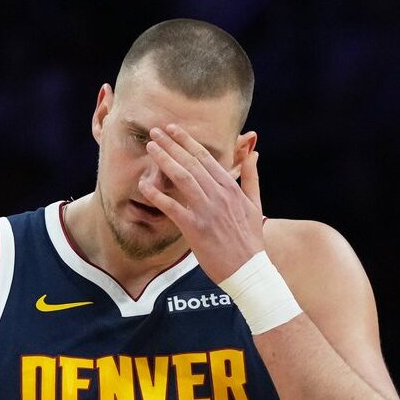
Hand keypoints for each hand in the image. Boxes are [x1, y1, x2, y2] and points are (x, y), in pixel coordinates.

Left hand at [138, 123, 263, 282]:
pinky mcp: (195, 229)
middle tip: (155, 131)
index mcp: (230, 188)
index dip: (187, 141)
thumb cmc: (250, 240)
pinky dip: (158, 195)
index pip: (206, 158)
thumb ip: (250, 177)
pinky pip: (173, 208)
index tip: (173, 129)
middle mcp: (219, 195)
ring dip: (165, 160)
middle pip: (191, 163)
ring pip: (183, 178)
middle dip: (172, 144)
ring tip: (150, 148)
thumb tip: (253, 152)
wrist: (248, 270)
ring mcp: (207, 211)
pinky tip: (144, 185)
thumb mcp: (255, 204)